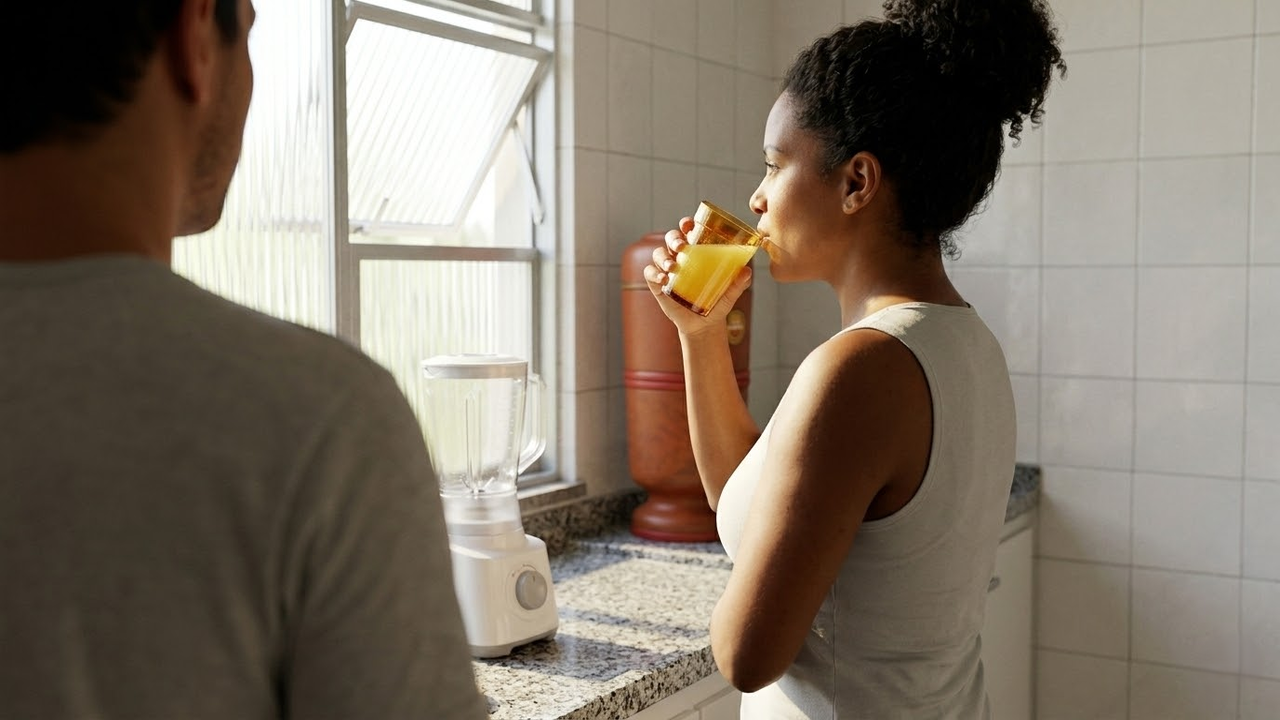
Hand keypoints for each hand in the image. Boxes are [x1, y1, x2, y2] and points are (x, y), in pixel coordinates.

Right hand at [642, 217, 753, 338]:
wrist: (704, 326)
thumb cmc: (717, 303)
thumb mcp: (730, 294)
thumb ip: (738, 283)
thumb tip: (747, 271)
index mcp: (697, 252)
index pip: (689, 232)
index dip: (686, 224)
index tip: (688, 224)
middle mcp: (680, 257)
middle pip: (671, 238)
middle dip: (673, 239)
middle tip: (681, 247)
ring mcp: (667, 271)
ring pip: (658, 253)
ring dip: (663, 257)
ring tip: (673, 268)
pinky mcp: (658, 285)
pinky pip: (649, 273)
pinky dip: (653, 273)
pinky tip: (663, 279)